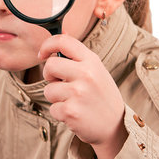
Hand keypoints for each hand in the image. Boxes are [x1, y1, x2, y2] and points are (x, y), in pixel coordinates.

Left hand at [38, 34, 127, 158]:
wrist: (116, 127)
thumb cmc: (102, 97)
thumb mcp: (97, 70)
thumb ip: (79, 55)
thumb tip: (62, 32)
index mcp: (92, 61)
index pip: (63, 41)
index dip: (47, 45)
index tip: (42, 54)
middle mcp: (86, 74)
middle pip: (50, 65)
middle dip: (49, 75)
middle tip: (59, 83)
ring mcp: (78, 93)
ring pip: (48, 89)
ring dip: (55, 97)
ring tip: (72, 101)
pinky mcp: (71, 111)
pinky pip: (52, 108)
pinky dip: (59, 113)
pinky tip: (74, 113)